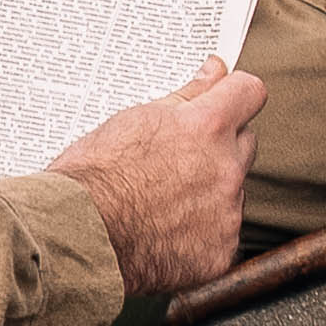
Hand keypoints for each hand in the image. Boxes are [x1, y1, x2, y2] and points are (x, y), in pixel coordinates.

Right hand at [59, 57, 263, 302]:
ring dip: (209, 193)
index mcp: (206, 128)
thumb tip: (214, 72)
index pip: (249, 93)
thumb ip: (185, 97)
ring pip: (232, 193)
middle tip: (178, 158)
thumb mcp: (133, 121)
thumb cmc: (92, 178)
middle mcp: (225, 169)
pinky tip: (165, 234)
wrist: (76, 237)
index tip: (224, 100)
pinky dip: (200, 235)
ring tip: (161, 202)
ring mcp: (226, 214)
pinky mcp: (220, 253)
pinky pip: (222, 236)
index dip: (235, 95)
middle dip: (220, 146)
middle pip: (244, 144)